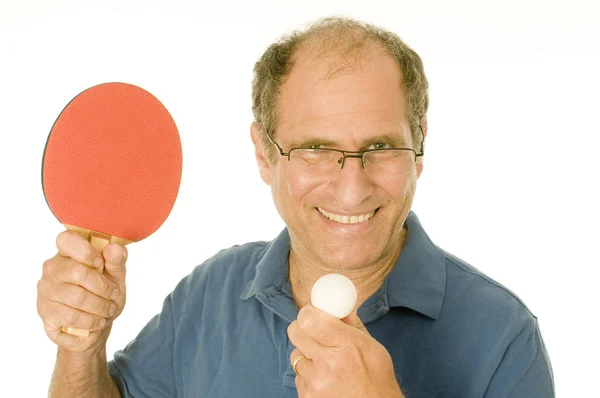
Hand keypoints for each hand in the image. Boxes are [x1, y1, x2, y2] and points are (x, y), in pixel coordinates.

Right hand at [37, 231, 127, 352]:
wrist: (97, 324)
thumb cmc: (104, 293)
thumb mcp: (116, 275)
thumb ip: (116, 260)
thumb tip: (114, 248)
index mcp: (68, 252)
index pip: (67, 240)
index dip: (86, 252)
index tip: (100, 264)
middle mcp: (52, 269)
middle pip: (78, 273)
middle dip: (103, 288)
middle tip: (113, 296)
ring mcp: (45, 291)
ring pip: (77, 298)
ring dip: (100, 307)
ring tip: (108, 311)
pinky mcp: (46, 314)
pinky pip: (71, 318)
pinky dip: (91, 322)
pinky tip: (97, 322)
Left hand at [288, 305, 403, 397]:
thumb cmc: (377, 379)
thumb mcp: (372, 346)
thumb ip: (350, 325)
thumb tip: (338, 305)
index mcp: (346, 346)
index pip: (309, 319)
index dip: (308, 313)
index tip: (312, 313)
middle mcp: (328, 364)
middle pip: (296, 332)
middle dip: (302, 328)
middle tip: (312, 331)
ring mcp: (315, 383)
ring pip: (296, 355)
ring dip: (307, 356)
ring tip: (326, 363)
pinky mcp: (307, 397)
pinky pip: (298, 376)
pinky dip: (308, 375)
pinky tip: (325, 379)